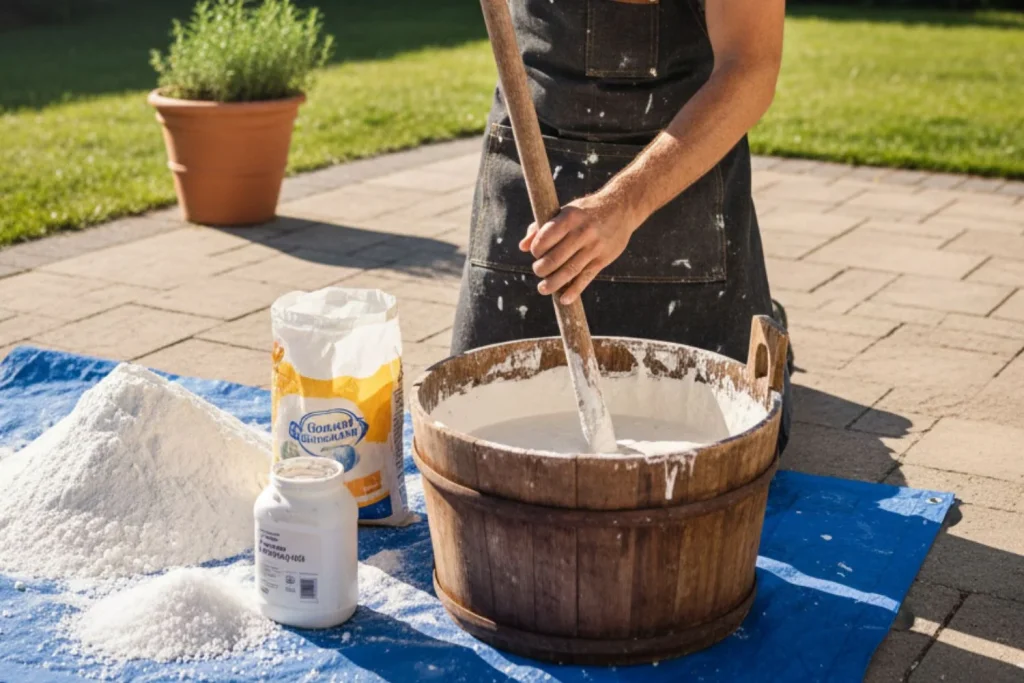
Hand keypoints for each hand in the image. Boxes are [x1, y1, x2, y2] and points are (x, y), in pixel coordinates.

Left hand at [519, 189, 641, 304]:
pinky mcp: (603, 259)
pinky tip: (564, 299)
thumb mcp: (565, 212)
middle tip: (538, 271)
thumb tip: (523, 246)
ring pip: (570, 271)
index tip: (535, 253)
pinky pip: (586, 278)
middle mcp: (582, 232)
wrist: (622, 208)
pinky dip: (574, 291)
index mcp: (569, 217)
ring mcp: (594, 247)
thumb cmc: (585, 211)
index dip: (536, 249)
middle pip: (556, 258)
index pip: (546, 237)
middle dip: (541, 268)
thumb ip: (542, 228)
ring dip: (553, 283)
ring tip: (543, 289)